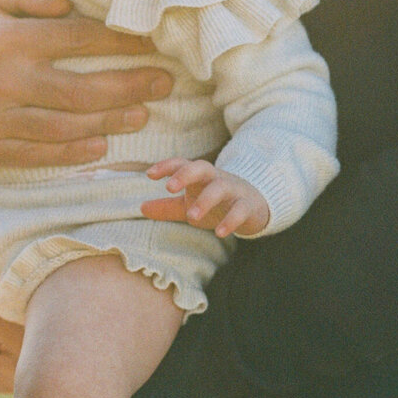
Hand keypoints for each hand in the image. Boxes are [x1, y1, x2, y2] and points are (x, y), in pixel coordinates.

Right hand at [0, 0, 172, 167]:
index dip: (120, 41)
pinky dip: (71, 154)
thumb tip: (68, 2)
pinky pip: (35, 156)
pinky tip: (100, 146)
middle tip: (163, 83)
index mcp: (7, 38)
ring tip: (141, 115)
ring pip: (63, 127)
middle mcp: (2, 80)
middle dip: (129, 86)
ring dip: (109, 122)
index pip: (77, 39)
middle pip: (80, 89)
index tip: (152, 43)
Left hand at [142, 159, 269, 237]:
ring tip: (192, 217)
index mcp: (201, 177)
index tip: (149, 174)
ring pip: (221, 188)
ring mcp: (234, 191)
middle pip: (202, 168)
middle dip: (185, 175)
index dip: (166, 166)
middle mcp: (216, 179)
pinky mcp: (248, 206)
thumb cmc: (217, 203)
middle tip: (169, 188)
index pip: (183, 164)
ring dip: (206, 200)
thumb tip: (141, 208)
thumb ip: (168, 207)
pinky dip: (231, 220)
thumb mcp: (191, 204)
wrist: (256, 206)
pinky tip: (220, 233)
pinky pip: (240, 210)